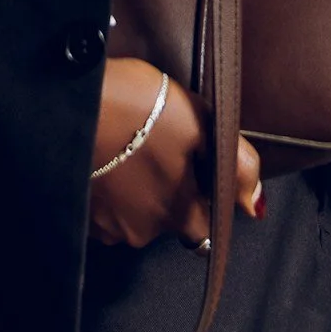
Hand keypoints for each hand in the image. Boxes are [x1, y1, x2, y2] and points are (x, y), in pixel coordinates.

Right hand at [87, 56, 262, 248]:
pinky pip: (104, 212)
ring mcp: (108, 226)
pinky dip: (107, 193)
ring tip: (127, 151)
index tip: (194, 170)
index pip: (205, 225)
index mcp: (180, 211)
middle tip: (157, 149)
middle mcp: (145, 230)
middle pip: (168, 220)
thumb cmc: (139, 105)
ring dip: (135, 193)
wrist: (75, 101)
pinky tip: (105, 161)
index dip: (203, 197)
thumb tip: (255, 205)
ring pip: (134, 216)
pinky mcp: (81, 215)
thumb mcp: (201, 120)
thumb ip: (236, 166)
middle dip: (167, 193)